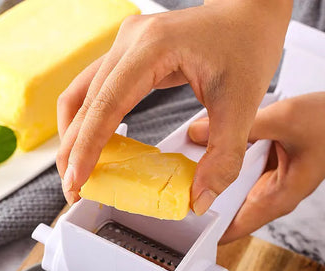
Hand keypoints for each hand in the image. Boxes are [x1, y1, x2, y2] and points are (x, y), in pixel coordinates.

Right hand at [56, 0, 291, 210]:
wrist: (250, 13)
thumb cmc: (247, 43)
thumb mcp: (242, 105)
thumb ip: (223, 157)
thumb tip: (200, 198)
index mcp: (151, 49)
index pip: (105, 105)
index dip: (87, 148)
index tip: (77, 180)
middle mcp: (130, 43)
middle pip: (83, 101)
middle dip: (73, 148)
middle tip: (73, 186)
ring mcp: (126, 46)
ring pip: (82, 94)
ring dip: (76, 134)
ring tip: (78, 168)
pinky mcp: (131, 56)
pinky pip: (97, 89)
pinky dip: (91, 120)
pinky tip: (97, 143)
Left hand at [188, 84, 324, 242]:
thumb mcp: (284, 119)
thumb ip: (241, 126)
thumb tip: (197, 132)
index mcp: (277, 198)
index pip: (233, 229)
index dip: (204, 229)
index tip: (178, 221)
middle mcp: (271, 196)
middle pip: (226, 211)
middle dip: (200, 202)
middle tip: (172, 190)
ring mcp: (269, 184)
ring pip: (230, 192)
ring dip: (210, 182)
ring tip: (182, 171)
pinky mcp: (268, 169)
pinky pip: (238, 174)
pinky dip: (223, 165)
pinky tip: (207, 151)